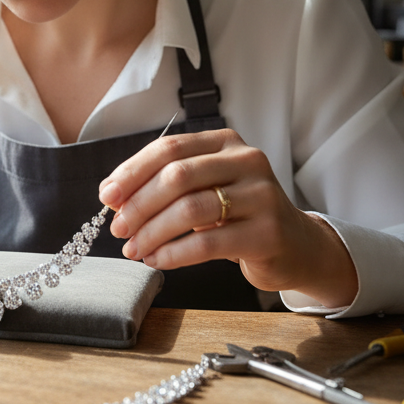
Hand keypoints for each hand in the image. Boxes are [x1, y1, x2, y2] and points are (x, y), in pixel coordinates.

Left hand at [97, 128, 357, 307]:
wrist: (296, 246)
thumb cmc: (239, 215)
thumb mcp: (206, 189)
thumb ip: (165, 185)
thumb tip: (112, 194)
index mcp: (225, 142)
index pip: (169, 148)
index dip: (132, 171)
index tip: (107, 196)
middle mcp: (247, 161)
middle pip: (177, 177)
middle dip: (139, 204)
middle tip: (119, 228)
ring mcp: (261, 196)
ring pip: (190, 210)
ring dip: (153, 233)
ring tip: (134, 249)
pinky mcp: (267, 233)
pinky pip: (207, 243)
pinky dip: (174, 253)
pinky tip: (157, 260)